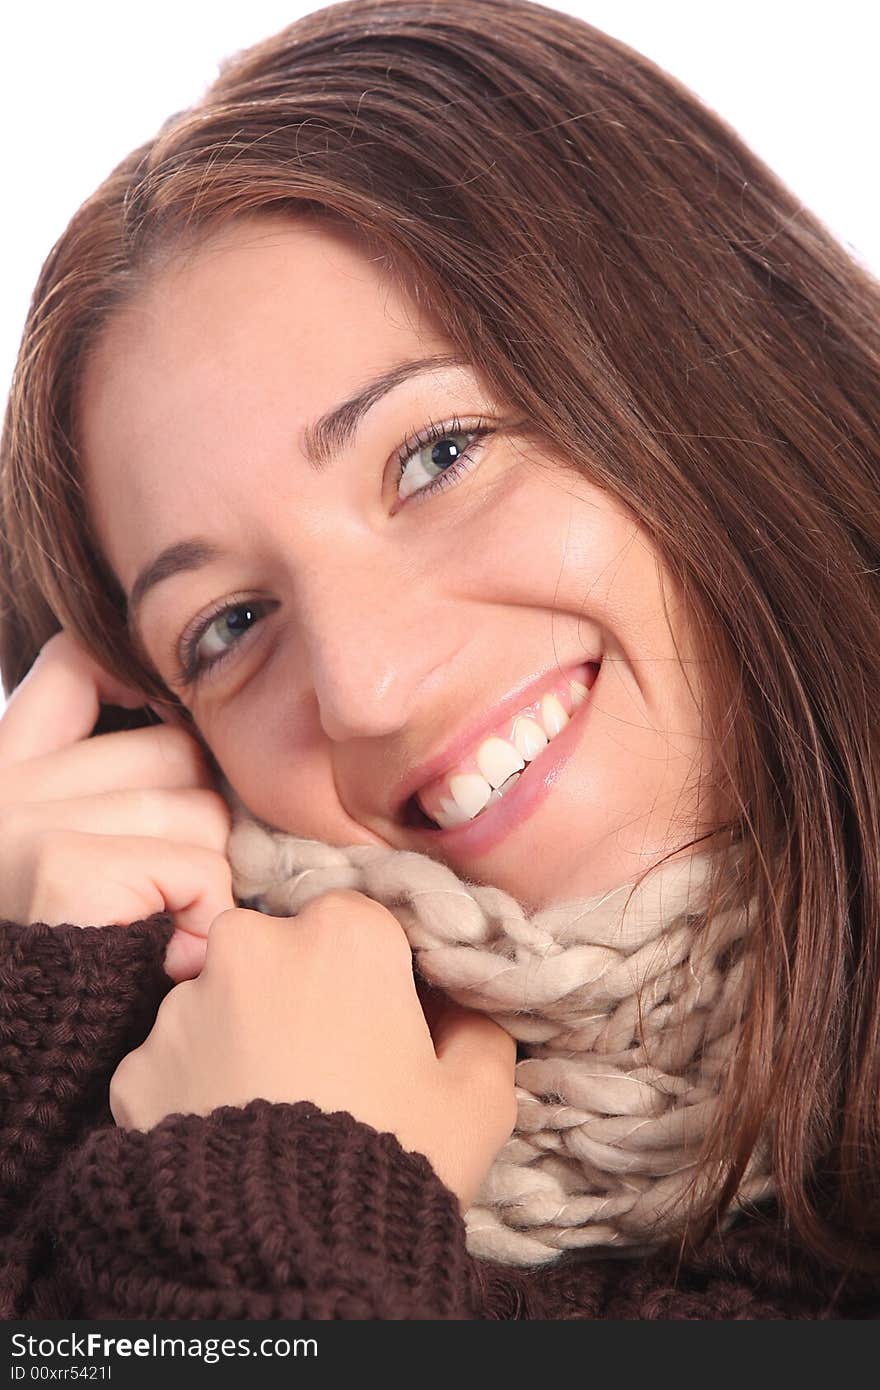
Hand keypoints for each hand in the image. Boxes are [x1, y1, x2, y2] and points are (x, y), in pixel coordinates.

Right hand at [0, 630, 234, 980]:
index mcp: (7, 774)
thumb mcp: (84, 856)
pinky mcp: (62, 866)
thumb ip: (123, 790)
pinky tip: (172, 956)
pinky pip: (197, 869)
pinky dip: (204, 919)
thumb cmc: (84, 966)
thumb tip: (209, 739)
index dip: (137, 682)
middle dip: (204, 821)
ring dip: (211, 881)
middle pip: (177, 749)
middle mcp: (5, 788)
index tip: (164, 724)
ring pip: (201, 811)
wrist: (32, 1069)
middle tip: (176, 891)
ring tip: (168, 932)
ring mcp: (26, 822)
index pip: (75, 666)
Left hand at [110, 890, 517, 1209]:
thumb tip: (458, 1009)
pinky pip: (177, 1060)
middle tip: (329, 1067)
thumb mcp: (479, 1098)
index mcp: (344, 934)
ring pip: (222, 1000)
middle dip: (301, 992)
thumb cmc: (395, 1158)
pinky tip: (232, 1136)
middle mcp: (254, 945)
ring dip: (244, 1035)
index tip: (385, 1025)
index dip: (377, 975)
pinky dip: (198, 1087)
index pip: (362, 926)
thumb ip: (479, 1030)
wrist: (287, 1257)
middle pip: (282, 949)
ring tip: (277, 1108)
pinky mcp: (139, 1064)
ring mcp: (186, 1005)